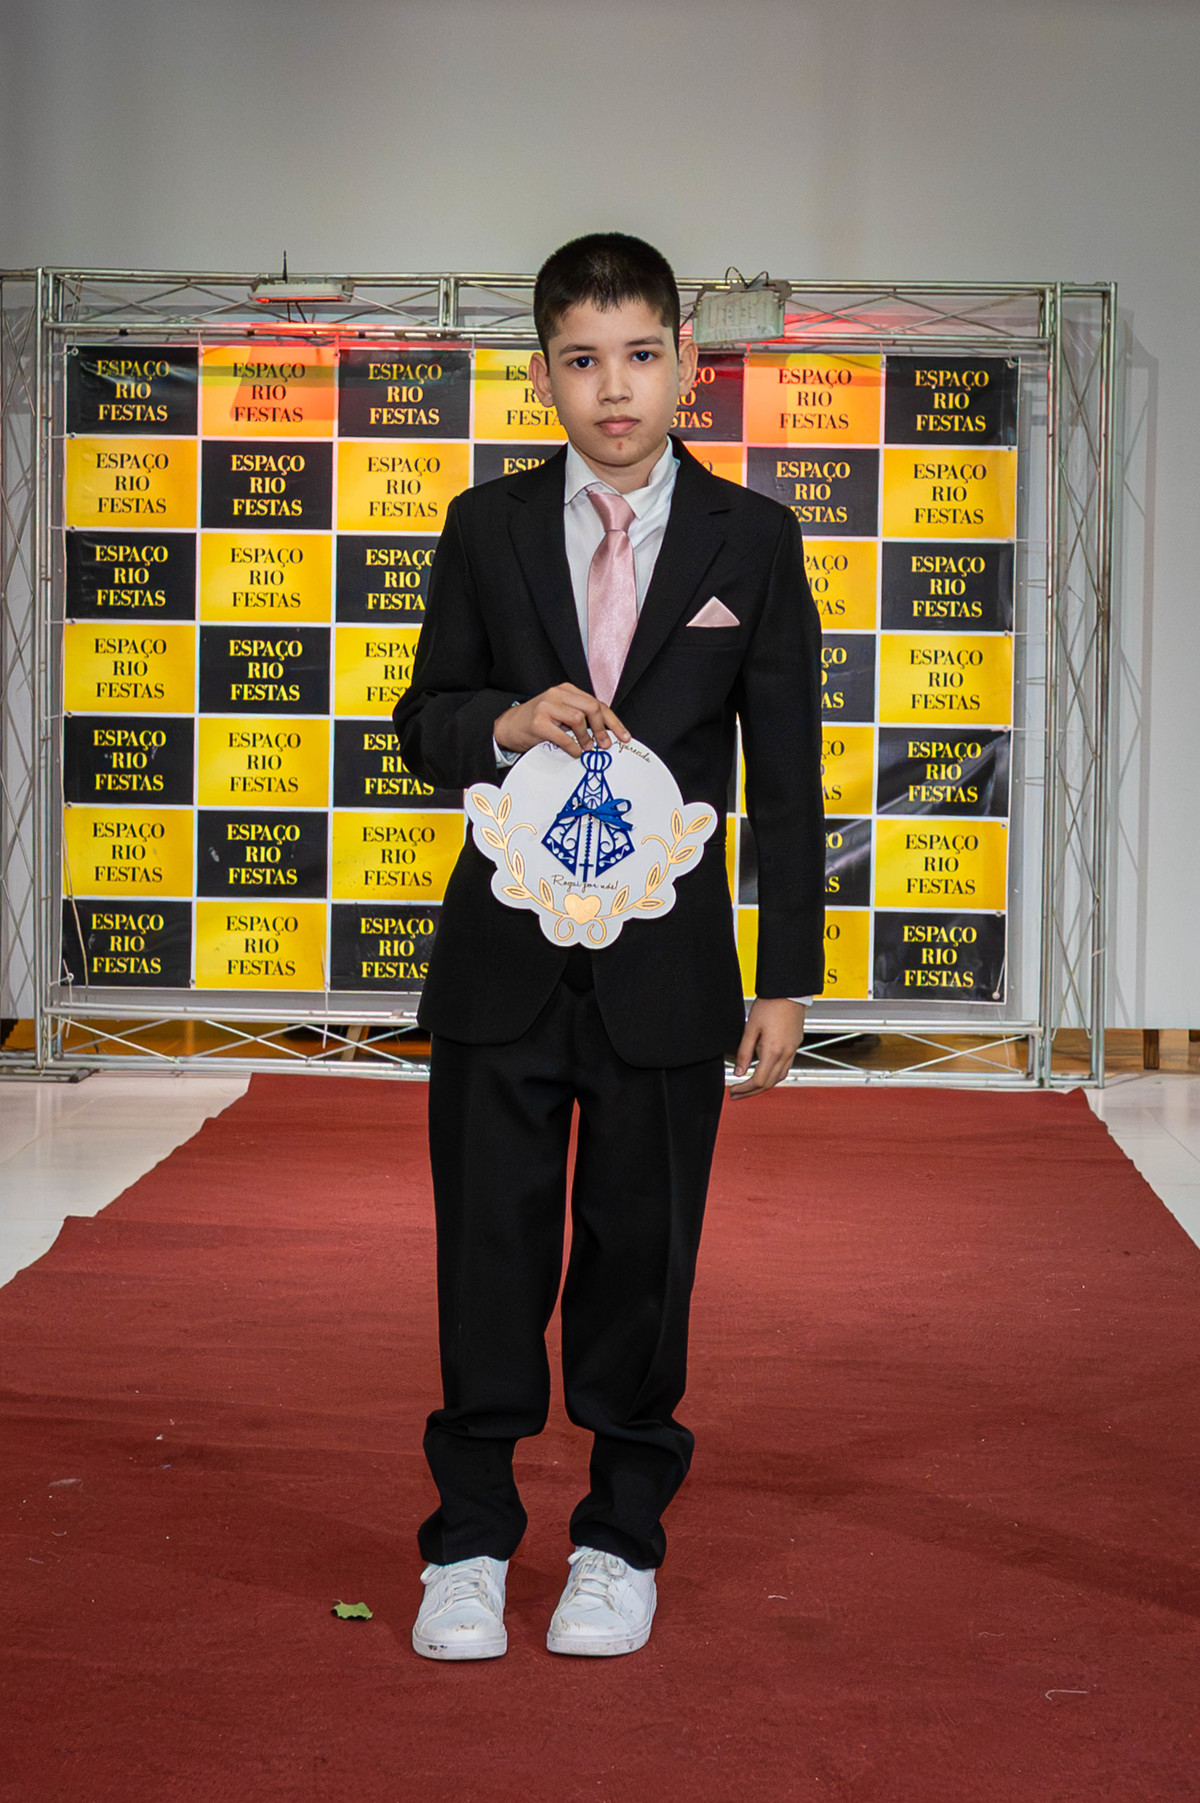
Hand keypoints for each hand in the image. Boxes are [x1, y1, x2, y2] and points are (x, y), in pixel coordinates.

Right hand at [494, 683, 630, 758]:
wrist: (509, 726)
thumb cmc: (538, 723)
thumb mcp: (562, 716)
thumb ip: (582, 719)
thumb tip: (606, 736)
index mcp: (567, 691)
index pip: (597, 703)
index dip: (613, 722)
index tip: (623, 736)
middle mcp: (558, 694)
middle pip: (592, 707)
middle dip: (603, 729)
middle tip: (604, 745)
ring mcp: (547, 706)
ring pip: (579, 719)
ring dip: (586, 738)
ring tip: (585, 748)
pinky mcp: (538, 721)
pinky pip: (563, 736)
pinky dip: (572, 747)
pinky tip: (573, 752)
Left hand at [730, 998, 805, 1097]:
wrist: (789, 993)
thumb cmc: (770, 1005)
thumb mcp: (751, 1028)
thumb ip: (744, 1052)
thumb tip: (738, 1071)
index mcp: (773, 1051)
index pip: (758, 1080)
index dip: (744, 1089)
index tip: (734, 1090)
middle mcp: (785, 1054)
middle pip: (768, 1084)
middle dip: (751, 1092)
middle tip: (737, 1094)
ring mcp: (792, 1051)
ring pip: (778, 1078)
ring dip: (763, 1086)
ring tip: (748, 1087)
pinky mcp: (794, 1046)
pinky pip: (785, 1068)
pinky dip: (773, 1076)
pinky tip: (764, 1073)